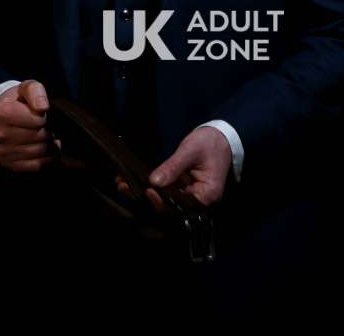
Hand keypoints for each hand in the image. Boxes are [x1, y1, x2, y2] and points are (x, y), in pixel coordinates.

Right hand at [0, 80, 57, 171]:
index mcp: (2, 113)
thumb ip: (36, 92)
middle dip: (49, 131)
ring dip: (49, 144)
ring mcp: (2, 151)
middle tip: (47, 126)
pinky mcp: (8, 163)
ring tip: (46, 136)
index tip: (42, 115)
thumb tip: (43, 108)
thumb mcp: (28, 87)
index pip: (38, 121)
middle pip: (40, 138)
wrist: (3, 114)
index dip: (46, 117)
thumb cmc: (19, 100)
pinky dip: (47, 158)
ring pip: (40, 152)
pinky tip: (46, 148)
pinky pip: (36, 166)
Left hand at [117, 126, 231, 212]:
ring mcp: (187, 195)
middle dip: (146, 200)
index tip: (148, 191)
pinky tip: (129, 180)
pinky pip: (163, 191)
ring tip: (122, 184)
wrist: (221, 136)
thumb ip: (173, 166)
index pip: (182, 207)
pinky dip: (148, 186)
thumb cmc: (210, 142)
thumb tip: (154, 182)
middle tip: (125, 188)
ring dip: (142, 194)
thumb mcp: (191, 151)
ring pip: (163, 201)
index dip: (163, 203)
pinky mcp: (179, 189)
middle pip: (169, 208)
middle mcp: (197, 201)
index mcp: (206, 195)